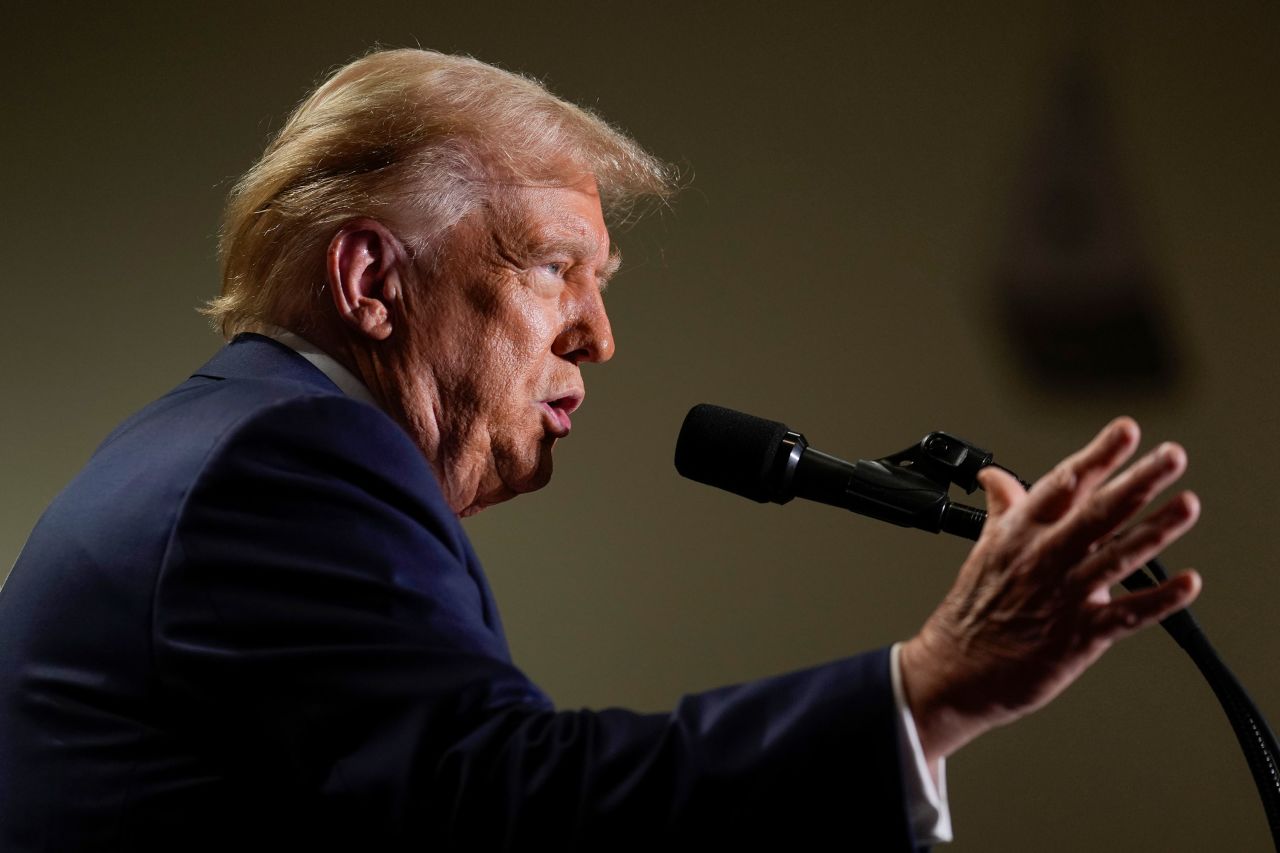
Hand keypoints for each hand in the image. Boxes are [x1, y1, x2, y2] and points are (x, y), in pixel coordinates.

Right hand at [899, 417, 1201, 764]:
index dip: (1098, 456)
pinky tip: (1187, 583)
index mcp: (1019, 534)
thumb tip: (995, 477)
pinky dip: (1158, 600)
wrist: (953, 671)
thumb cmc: (970, 613)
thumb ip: (1002, 509)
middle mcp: (1042, 559)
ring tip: (1187, 506)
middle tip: (1171, 457)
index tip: (1126, 431)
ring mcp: (1061, 596)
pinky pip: (1125, 615)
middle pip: (1097, 513)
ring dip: (1155, 531)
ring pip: (1116, 557)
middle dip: (1138, 482)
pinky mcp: (1076, 636)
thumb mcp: (982, 550)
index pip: (1063, 484)